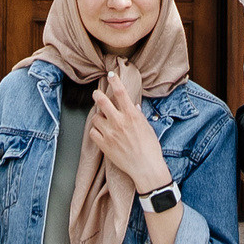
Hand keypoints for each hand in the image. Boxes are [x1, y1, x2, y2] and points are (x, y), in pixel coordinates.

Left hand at [86, 61, 170, 194]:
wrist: (146, 168)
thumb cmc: (150, 148)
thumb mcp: (147, 128)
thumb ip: (138, 115)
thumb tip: (133, 105)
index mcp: (131, 116)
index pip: (120, 92)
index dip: (114, 80)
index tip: (111, 74)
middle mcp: (119, 122)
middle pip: (102, 101)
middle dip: (97, 95)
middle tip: (97, 94)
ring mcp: (110, 133)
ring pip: (95, 117)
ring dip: (98, 117)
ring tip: (103, 120)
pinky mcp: (103, 145)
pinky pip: (93, 132)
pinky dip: (96, 131)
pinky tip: (101, 133)